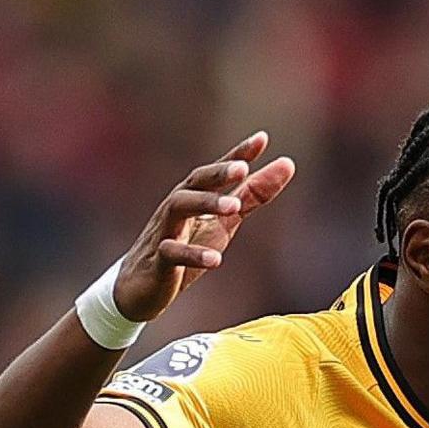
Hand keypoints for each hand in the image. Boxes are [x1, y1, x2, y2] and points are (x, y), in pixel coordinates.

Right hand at [111, 132, 296, 321]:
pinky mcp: (157, 262)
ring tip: (233, 207)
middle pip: (194, 182)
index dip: (237, 154)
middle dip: (217, 173)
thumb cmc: (186, 246)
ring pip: (179, 208)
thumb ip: (253, 194)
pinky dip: (192, 254)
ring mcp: (164, 232)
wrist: (141, 288)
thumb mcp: (225, 221)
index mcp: (195, 196)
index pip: (216, 172)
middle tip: (243, 169)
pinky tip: (216, 259)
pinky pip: (170, 253)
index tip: (262, 139)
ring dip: (206, 204)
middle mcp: (177, 207)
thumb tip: (287, 163)